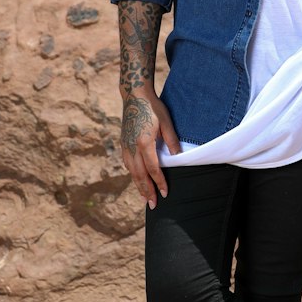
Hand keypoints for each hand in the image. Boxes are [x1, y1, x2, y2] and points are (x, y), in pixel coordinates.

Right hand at [120, 90, 180, 206]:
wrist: (134, 95)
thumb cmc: (153, 107)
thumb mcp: (166, 122)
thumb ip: (171, 140)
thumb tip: (178, 158)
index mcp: (144, 143)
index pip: (153, 169)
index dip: (159, 182)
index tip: (165, 193)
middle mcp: (132, 147)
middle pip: (140, 175)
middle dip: (147, 191)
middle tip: (153, 205)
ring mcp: (126, 145)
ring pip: (132, 171)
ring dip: (138, 186)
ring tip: (145, 198)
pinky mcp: (123, 143)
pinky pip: (128, 164)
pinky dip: (133, 175)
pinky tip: (137, 179)